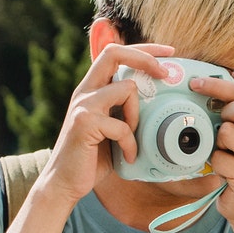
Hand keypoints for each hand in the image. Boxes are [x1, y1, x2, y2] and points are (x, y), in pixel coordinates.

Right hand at [37, 42, 177, 205]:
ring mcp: (83, 105)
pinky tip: (128, 157)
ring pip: (126, 89)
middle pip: (114, 53)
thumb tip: (156, 103)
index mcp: (92, 89)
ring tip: (133, 137)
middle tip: (166, 73)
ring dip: (138, 115)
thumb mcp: (111, 129)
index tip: (168, 53)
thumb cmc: (92, 158)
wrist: (65, 182)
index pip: (114, 54)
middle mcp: (85, 91)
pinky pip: (122, 126)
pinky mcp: (85, 123)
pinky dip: (131, 144)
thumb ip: (123, 112)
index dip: (142, 50)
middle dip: (145, 58)